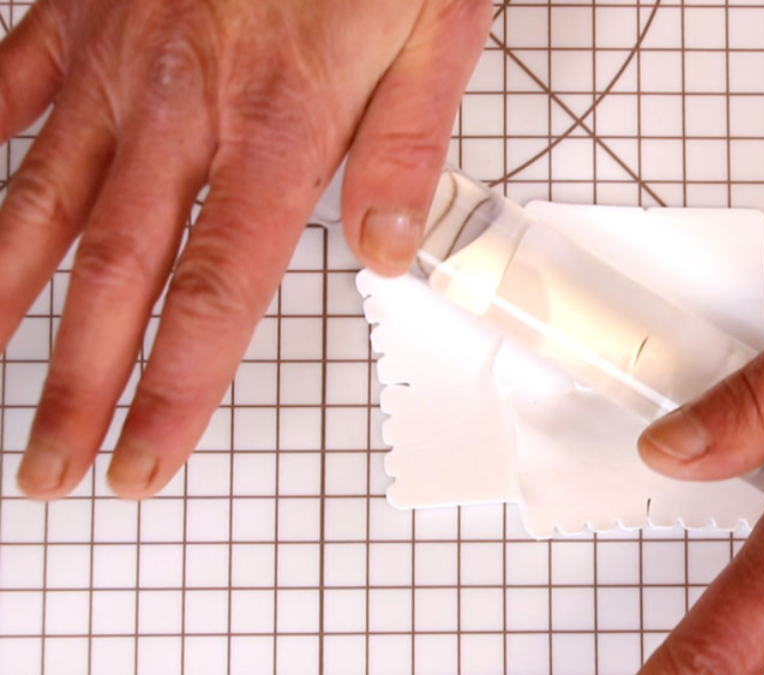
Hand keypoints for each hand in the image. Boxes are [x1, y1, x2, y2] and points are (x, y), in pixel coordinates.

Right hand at [2, 0, 490, 497]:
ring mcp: (118, 60)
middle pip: (119, 275)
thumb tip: (389, 252)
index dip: (175, 390)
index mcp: (280, 127)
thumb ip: (409, 150)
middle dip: (79, 383)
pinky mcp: (80, 11)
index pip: (218, 293)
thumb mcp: (435, 34)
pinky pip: (10, 86)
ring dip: (7, 300)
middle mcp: (183, 108)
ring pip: (43, 200)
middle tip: (51, 465)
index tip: (143, 461)